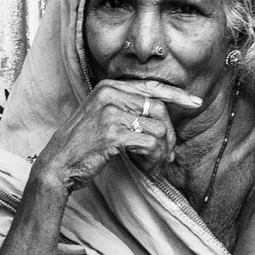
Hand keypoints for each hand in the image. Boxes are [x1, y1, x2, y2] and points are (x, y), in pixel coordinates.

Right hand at [32, 79, 199, 192]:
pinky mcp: (113, 134)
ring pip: (158, 128)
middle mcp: (110, 95)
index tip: (196, 102)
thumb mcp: (101, 117)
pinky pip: (150, 144)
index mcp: (108, 86)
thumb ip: (126, 108)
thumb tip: (162, 115)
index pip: (151, 86)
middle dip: (170, 135)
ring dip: (162, 152)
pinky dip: (154, 159)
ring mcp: (110, 113)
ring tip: (154, 165)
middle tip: (168, 155)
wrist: (58, 164)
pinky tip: (147, 168)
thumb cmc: (82, 145)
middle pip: (159, 108)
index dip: (177, 95)